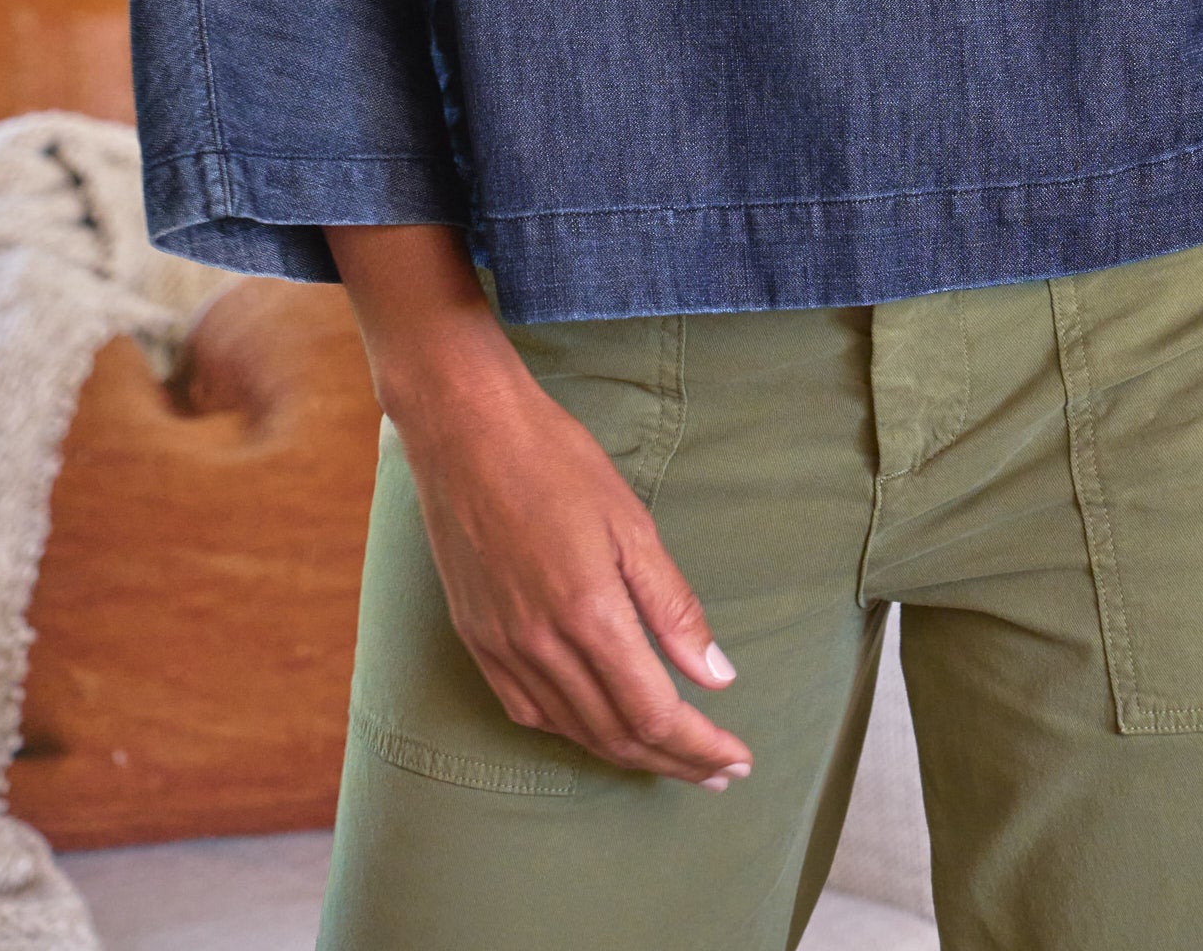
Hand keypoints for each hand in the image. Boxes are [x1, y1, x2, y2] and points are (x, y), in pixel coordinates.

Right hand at [328, 223, 751, 788]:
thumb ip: (673, 607)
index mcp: (588, 614)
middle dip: (675, 762)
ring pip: (574, 731)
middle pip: (617, 735)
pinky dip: (572, 731)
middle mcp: (540, 645)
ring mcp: (501, 647)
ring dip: (628, 754)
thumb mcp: (631, 522)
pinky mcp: (476, 639)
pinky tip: (596, 726)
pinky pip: (528, 711)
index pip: (654, 714)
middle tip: (720, 773)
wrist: (465, 429)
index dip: (699, 747)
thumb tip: (718, 678)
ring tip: (672, 760)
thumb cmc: (556, 460)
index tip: (737, 759)